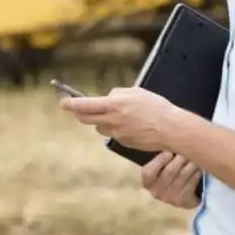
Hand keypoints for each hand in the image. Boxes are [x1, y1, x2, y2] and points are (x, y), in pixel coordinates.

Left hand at [59, 86, 180, 151]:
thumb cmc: (156, 107)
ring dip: (101, 121)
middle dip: (79, 113)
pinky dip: (115, 128)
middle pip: (86, 119)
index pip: (84, 105)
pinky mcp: (123, 142)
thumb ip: (118, 94)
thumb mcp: (136, 92)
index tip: (63, 102)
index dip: (71, 104)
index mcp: (114, 105)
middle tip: (78, 109)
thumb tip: (108, 99)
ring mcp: (117, 134)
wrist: (170, 128)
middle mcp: (112, 121)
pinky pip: (113, 134)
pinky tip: (130, 124)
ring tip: (117, 115)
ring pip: (99, 127)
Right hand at [142, 151, 201, 208]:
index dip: (159, 161)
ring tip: (197, 153)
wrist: (179, 193)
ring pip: (183, 174)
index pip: (148, 172)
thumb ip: (162, 153)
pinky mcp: (184, 201)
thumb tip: (169, 139)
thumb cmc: (167, 171)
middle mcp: (157, 192)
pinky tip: (200, 166)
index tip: (168, 152)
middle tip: (188, 147)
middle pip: (170, 171)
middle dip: (180, 157)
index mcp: (148, 182)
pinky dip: (197, 171)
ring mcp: (170, 198)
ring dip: (191, 162)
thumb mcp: (160, 165)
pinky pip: (192, 181)